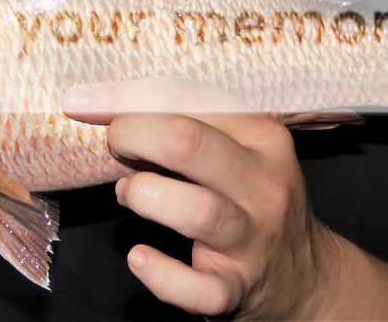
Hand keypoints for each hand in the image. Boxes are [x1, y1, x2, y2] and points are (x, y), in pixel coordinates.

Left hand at [63, 78, 337, 319]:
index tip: (82, 101)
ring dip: (144, 195)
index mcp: (262, 137)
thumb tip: (111, 107)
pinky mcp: (238, 289)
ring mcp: (253, 239)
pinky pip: (196, 288)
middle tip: (113, 144)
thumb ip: (189, 125)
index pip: (190, 98)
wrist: (305, 279)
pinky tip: (140, 257)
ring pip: (196, 210)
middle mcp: (263, 184)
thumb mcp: (240, 151)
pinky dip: (160, 274)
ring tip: (128, 193)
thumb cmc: (253, 200)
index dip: (127, 97)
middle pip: (189, 142)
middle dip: (132, 135)